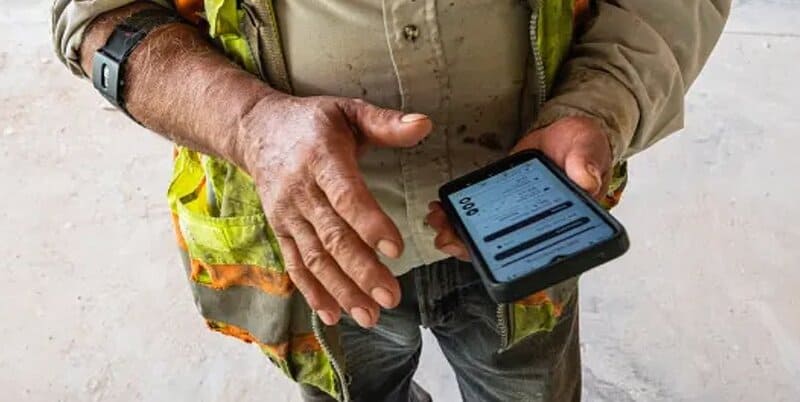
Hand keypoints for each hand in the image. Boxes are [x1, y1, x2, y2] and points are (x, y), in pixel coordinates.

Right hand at [238, 94, 431, 326]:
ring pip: (315, 258)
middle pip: (332, 237)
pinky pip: (296, 265)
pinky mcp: (280, 229)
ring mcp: (288, 214)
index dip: (370, 224)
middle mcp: (301, 191)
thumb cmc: (310, 122)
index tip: (396, 249)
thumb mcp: (347, 110)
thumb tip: (424, 125)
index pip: (346, 196)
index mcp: (322, 159)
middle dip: (362, 271)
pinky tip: (333, 314)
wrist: (254, 129)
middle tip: (390, 296)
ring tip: (369, 315)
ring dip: (342, 290)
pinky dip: (313, 292)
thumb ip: (385, 122)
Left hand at [426, 116, 611, 261]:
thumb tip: (586, 181)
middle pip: (504, 250)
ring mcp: (518, 219)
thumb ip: (586, 164)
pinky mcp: (502, 206)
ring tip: (439, 224)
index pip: (539, 253)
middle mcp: (538, 228)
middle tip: (449, 239)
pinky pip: (480, 217)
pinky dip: (460, 216)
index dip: (511, 260)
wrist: (564, 135)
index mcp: (565, 226)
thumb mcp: (588, 149)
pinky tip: (443, 210)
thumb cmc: (582, 146)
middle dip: (472, 249)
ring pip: (487, 238)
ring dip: (460, 234)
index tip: (485, 255)